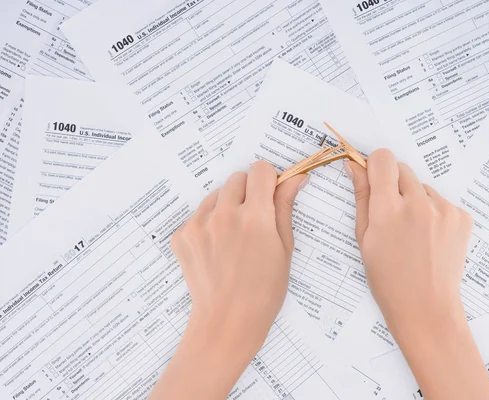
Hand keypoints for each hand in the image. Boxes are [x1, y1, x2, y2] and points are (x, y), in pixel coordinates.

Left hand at [150, 161, 306, 399]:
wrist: (228, 322)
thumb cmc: (265, 290)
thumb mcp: (284, 248)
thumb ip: (285, 207)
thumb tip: (296, 177)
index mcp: (255, 217)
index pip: (260, 170)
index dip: (268, 181)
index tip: (269, 196)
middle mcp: (224, 215)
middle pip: (237, 178)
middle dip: (248, 192)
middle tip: (253, 221)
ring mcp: (199, 225)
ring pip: (216, 195)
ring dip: (226, 206)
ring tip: (234, 239)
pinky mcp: (182, 236)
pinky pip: (198, 215)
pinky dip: (209, 224)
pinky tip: (218, 249)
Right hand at [346, 150, 488, 399]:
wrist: (426, 308)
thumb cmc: (387, 278)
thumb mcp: (364, 239)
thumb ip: (361, 197)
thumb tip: (354, 166)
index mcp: (388, 210)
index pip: (383, 159)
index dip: (375, 166)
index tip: (373, 179)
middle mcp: (417, 204)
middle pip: (402, 168)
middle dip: (393, 184)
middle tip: (390, 213)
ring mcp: (443, 210)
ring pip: (421, 186)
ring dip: (414, 199)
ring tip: (412, 232)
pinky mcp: (462, 217)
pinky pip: (440, 201)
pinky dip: (433, 213)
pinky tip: (428, 238)